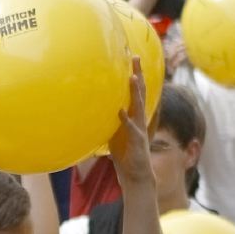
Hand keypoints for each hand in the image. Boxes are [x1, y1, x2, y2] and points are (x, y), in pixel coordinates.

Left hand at [107, 61, 152, 185]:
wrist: (136, 177)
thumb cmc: (125, 156)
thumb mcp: (114, 135)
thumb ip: (109, 122)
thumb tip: (94, 111)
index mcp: (134, 117)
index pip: (135, 93)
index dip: (134, 76)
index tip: (130, 59)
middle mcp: (139, 120)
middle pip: (140, 93)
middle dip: (138, 74)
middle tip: (135, 57)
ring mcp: (139, 130)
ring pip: (138, 107)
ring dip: (135, 92)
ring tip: (132, 77)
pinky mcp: (137, 143)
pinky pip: (131, 129)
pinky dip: (125, 120)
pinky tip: (120, 111)